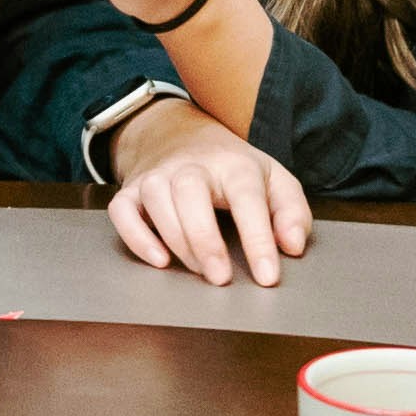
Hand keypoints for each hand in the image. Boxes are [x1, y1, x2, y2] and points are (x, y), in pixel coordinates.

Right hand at [100, 98, 312, 284]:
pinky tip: (158, 260)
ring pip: (157, 200)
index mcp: (233, 165)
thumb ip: (291, 212)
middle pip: (190, 193)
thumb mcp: (274, 180)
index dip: (258, 239)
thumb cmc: (232, 169)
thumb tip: (293, 246)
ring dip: (176, 240)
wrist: (180, 136)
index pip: (246, 197)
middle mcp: (190, 166)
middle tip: (221, 279)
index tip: (267, 277)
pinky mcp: (131, 191)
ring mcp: (157, 176)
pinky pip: (122, 211)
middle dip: (205, 240)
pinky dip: (136, 237)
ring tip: (198, 271)